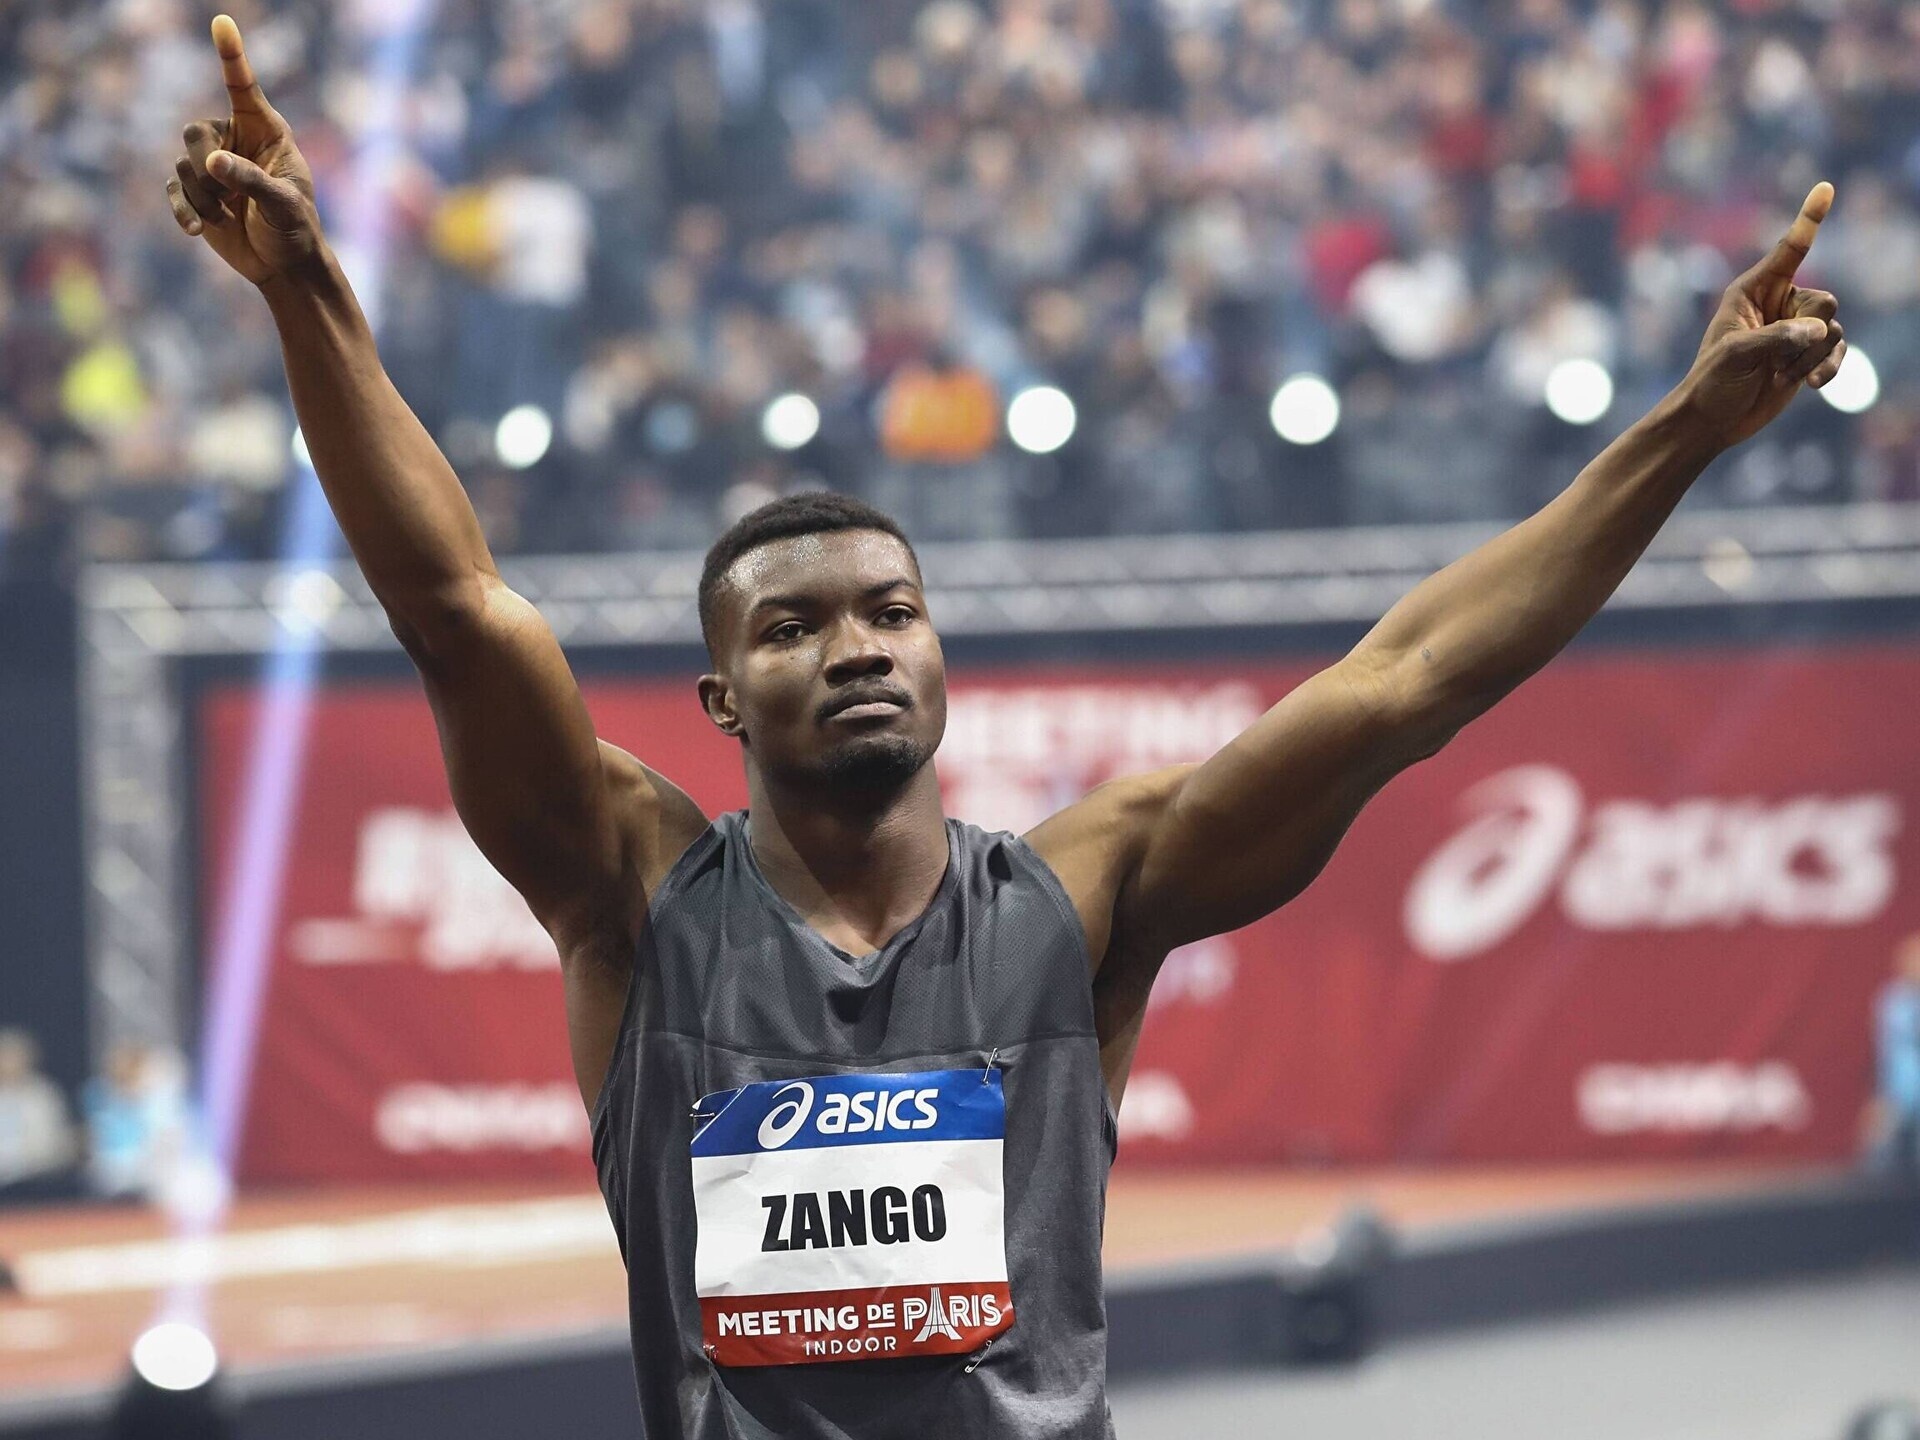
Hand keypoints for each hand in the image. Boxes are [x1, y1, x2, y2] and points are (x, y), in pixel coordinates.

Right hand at [164, 14, 324, 287]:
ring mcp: (213, 167)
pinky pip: (174, 190)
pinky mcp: (196, 193)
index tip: (223, 22)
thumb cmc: (295, 230)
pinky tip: (199, 230)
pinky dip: (184, 210)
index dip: (231, 56)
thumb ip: (251, 180)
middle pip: (195, 131)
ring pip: (184, 165)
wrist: (285, 266)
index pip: (243, 88)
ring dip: (201, 197)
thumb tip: (211, 162)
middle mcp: (236, 142)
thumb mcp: (284, 205)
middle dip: (202, 163)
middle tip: (223, 193)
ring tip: (226, 218)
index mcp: (266, 133)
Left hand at [1679, 182, 1848, 449]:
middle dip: (1806, 332)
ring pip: (1832, 329)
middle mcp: (1779, 304)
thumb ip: (1777, 337)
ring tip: (1778, 373)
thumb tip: (1819, 332)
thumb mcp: (1736, 354)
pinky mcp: (1807, 354)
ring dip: (1809, 357)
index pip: (1790, 249)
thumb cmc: (1712, 381)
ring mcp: (1796, 329)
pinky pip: (1838, 350)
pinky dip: (1826, 367)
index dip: (1809, 219)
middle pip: (1824, 300)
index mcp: (1754, 290)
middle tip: (1775, 355)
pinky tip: (1809, 385)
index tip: (1825, 187)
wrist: (1713, 420)